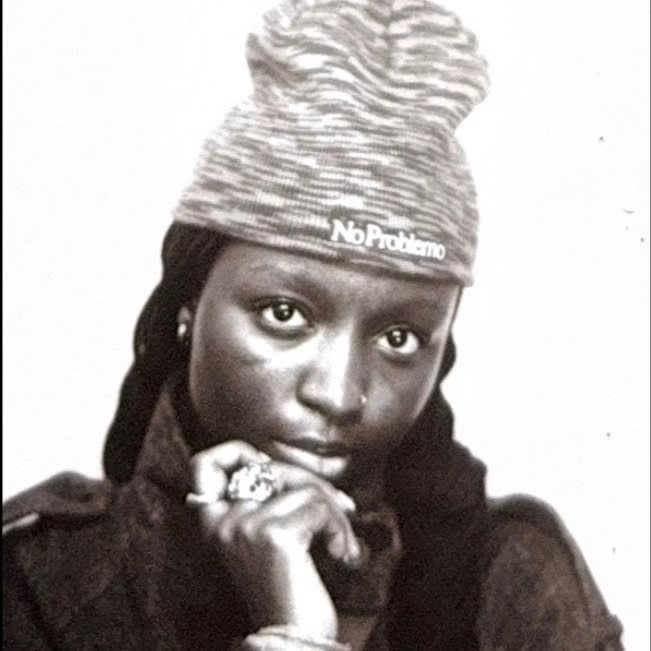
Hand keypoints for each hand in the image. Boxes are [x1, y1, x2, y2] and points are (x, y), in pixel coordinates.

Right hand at [189, 440, 360, 639]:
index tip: (267, 468)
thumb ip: (271, 501)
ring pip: (305, 488)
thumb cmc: (289, 590)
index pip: (206, 462)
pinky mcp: (274, 535)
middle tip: (342, 509)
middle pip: (273, 468)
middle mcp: (223, 521)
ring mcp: (245, 526)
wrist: (294, 639)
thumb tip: (303, 474)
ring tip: (341, 543)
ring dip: (335, 514)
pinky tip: (341, 554)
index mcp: (215, 523)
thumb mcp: (269, 539)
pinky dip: (340, 529)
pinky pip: (319, 508)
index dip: (237, 452)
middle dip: (315, 484)